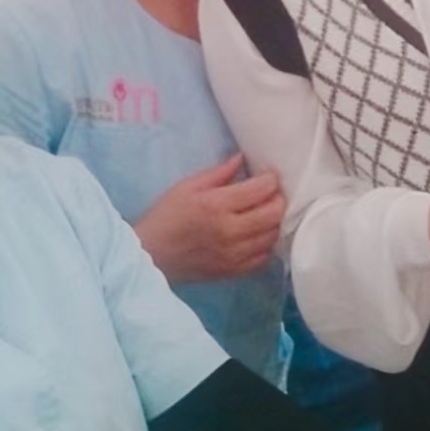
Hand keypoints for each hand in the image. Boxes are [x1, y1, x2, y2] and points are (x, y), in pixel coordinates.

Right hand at [134, 153, 284, 282]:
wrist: (151, 255)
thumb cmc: (167, 216)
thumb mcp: (188, 186)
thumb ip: (219, 172)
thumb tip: (243, 158)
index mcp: (217, 205)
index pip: (261, 190)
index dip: (270, 179)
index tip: (268, 176)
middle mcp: (230, 231)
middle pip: (273, 214)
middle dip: (278, 199)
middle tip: (272, 194)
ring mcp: (233, 255)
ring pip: (272, 236)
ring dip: (274, 222)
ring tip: (266, 213)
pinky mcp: (232, 272)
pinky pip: (263, 259)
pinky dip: (266, 245)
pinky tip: (258, 235)